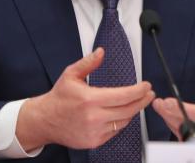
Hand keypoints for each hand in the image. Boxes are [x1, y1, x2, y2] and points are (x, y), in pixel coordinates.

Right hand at [16, 48, 154, 150]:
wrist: (45, 120)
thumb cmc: (59, 97)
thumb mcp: (71, 74)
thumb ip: (88, 63)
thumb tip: (101, 52)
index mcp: (90, 99)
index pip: (123, 96)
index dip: (138, 91)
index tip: (146, 86)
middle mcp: (94, 117)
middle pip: (128, 110)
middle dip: (142, 101)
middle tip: (148, 94)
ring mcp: (95, 131)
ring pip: (123, 122)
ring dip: (132, 111)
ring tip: (136, 102)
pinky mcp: (94, 141)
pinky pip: (115, 131)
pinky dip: (120, 122)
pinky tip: (121, 114)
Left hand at [152, 62, 194, 142]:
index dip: (181, 109)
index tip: (167, 101)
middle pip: (187, 126)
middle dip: (170, 114)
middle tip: (159, 103)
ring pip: (183, 133)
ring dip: (169, 120)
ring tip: (159, 107)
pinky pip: (184, 137)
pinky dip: (174, 126)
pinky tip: (167, 115)